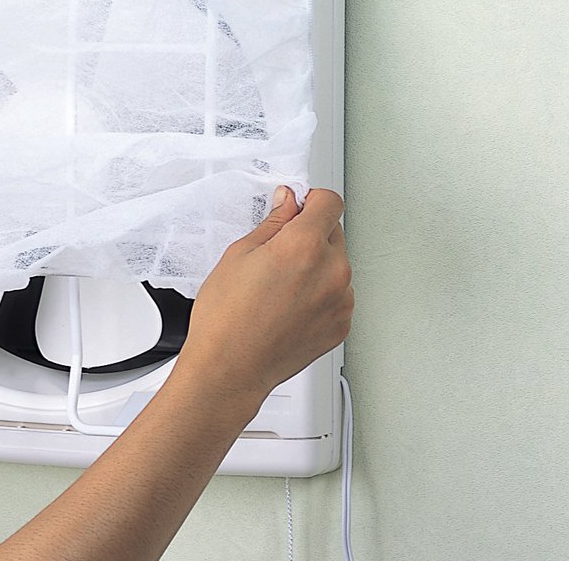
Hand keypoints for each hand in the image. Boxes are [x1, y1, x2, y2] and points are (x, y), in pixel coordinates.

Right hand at [179, 187, 352, 413]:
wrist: (230, 368)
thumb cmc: (226, 318)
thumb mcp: (239, 254)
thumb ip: (272, 222)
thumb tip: (288, 202)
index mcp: (304, 246)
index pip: (329, 202)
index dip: (311, 201)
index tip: (298, 208)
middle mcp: (332, 271)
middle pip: (334, 232)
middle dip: (310, 235)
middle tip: (277, 254)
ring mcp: (341, 300)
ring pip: (337, 265)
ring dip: (317, 266)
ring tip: (280, 287)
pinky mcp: (342, 324)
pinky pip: (338, 295)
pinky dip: (320, 294)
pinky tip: (289, 306)